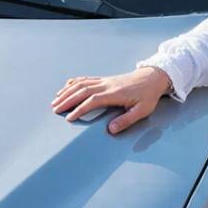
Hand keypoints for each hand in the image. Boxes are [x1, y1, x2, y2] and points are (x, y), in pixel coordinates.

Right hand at [50, 66, 170, 132]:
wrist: (152, 78)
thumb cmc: (147, 96)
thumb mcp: (142, 111)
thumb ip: (126, 120)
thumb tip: (111, 129)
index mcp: (114, 93)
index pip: (93, 100)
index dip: (80, 109)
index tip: (69, 118)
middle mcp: (106, 85)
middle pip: (82, 90)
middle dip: (67, 100)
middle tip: (55, 109)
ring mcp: (104, 80)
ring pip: (81, 84)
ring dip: (67, 92)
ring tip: (55, 100)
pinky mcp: (104, 79)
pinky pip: (85, 79)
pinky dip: (73, 83)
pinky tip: (65, 87)